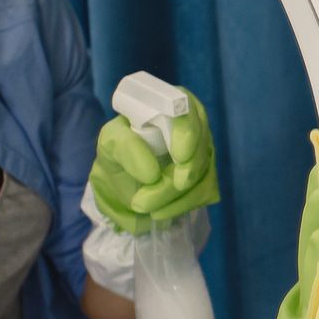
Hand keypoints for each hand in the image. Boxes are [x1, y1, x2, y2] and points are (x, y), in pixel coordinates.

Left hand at [90, 87, 220, 232]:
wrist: (126, 177)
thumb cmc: (120, 150)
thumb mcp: (111, 143)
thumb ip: (125, 147)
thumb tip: (152, 174)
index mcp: (170, 106)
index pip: (188, 109)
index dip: (188, 133)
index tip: (180, 157)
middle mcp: (195, 126)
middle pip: (200, 147)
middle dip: (178, 176)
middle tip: (148, 198)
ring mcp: (204, 152)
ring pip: (203, 173)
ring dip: (176, 197)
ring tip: (146, 208)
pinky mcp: (207, 175)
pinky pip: (205, 191)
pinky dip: (182, 205)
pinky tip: (161, 212)